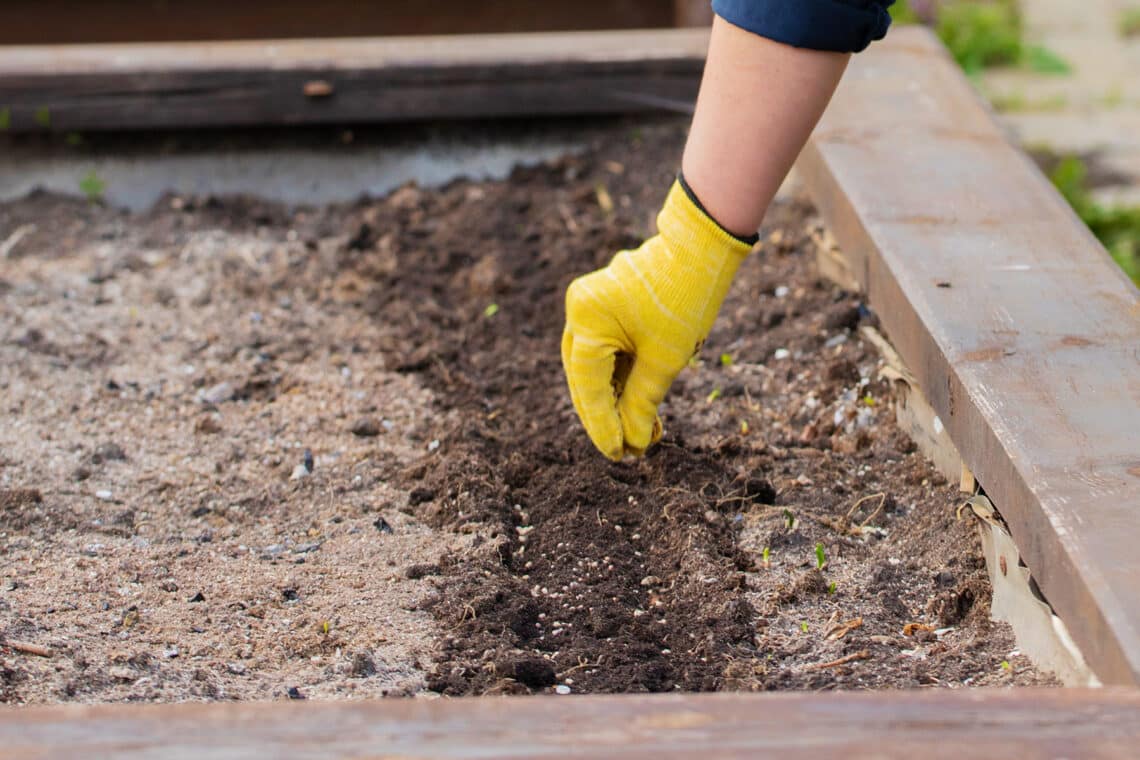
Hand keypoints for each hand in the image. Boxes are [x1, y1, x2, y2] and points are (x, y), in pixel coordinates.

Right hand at [561, 180, 752, 459]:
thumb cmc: (684, 297)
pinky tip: (640, 408)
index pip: (589, 386)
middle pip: (585, 378)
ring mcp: (590, 307)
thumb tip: (632, 443)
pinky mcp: (605, 307)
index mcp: (587, 319)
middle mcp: (579, 311)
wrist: (701, 248)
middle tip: (625, 452)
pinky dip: (622, 379)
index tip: (618, 455)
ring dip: (616, 401)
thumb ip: (642, 402)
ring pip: (595, 368)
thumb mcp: (666, 359)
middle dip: (606, 417)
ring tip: (641, 436)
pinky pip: (607, 352)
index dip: (603, 426)